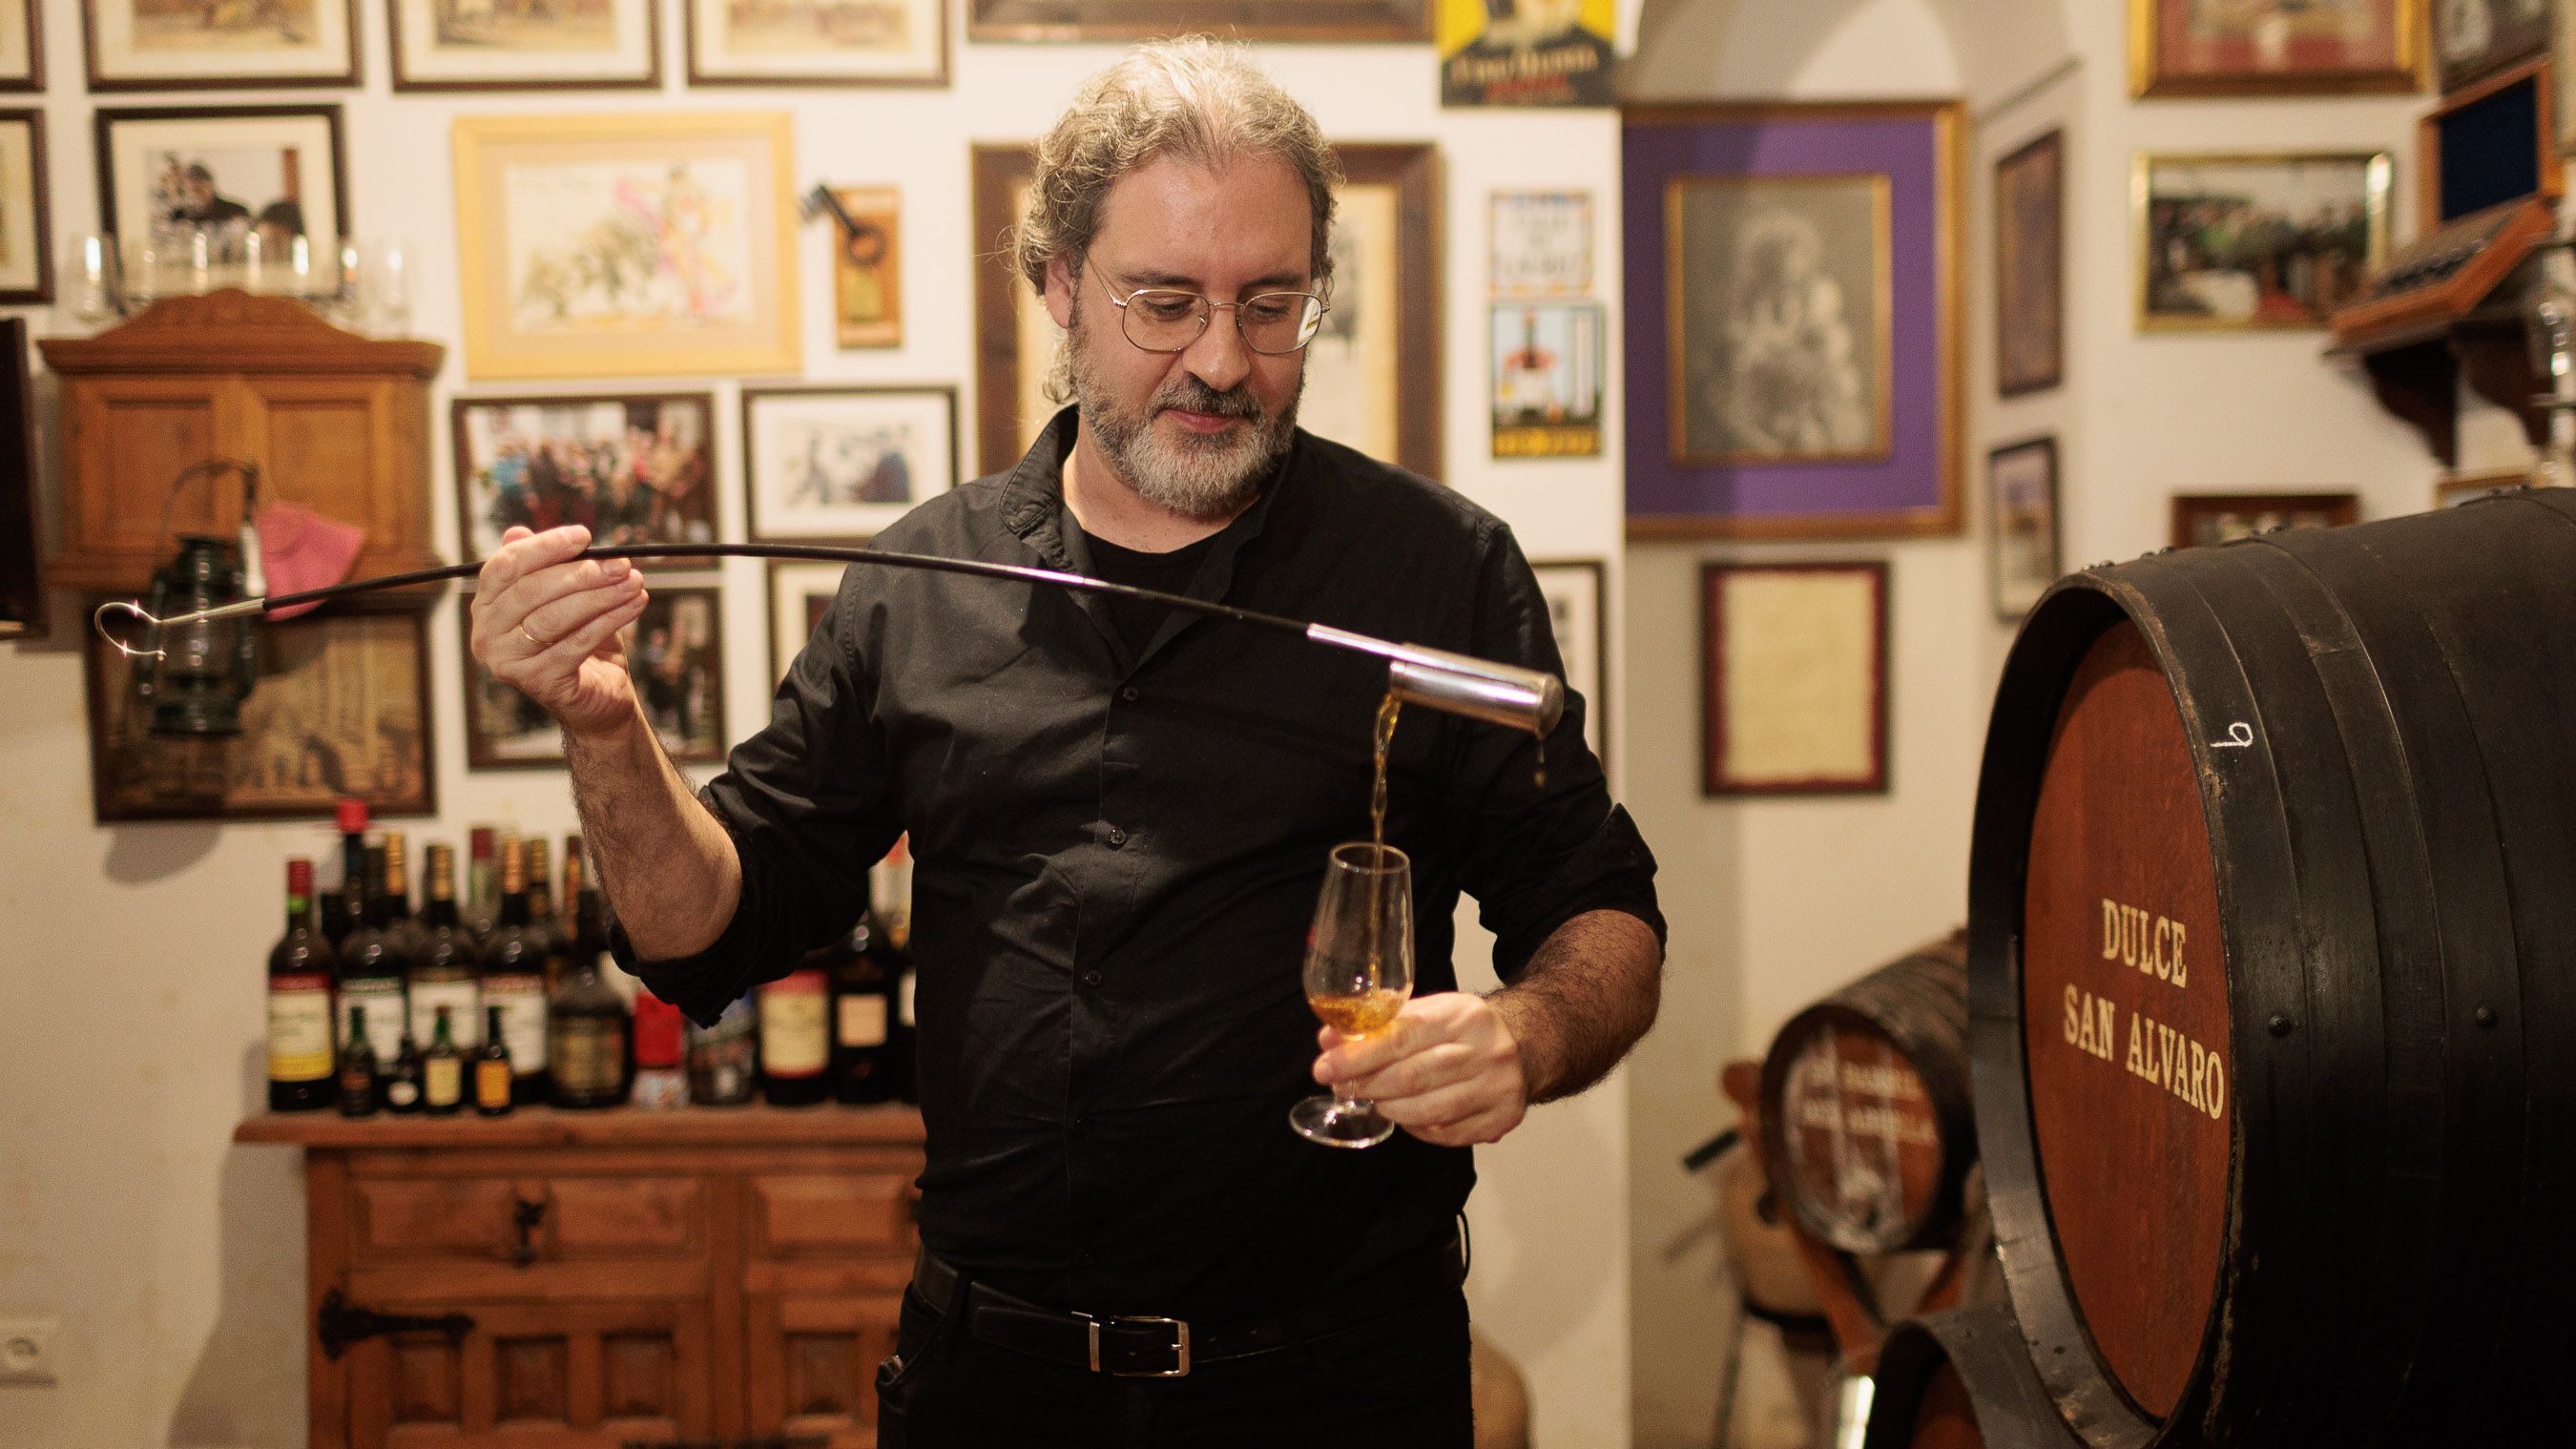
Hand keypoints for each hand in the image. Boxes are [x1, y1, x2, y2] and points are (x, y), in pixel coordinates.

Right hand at [467, 524, 649, 738]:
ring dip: (600, 595)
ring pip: (553, 617)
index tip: (584, 535)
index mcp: (487, 605)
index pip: (505, 566)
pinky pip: (575, 643)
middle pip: (531, 591)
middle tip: (621, 563)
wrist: (598, 695)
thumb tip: (518, 531)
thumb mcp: (564, 597)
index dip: (545, 546)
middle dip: (581, 572)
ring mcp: (507, 661)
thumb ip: (544, 566)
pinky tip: (634, 604)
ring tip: (633, 581)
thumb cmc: (580, 639)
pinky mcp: (536, 681)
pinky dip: (609, 620)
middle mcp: (486, 634)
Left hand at [1314, 992, 1528, 1147]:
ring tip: (1376, 1101)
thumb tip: (1329, 1040)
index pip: (1402, 1036)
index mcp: (1462, 1016)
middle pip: (1413, 1077)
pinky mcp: (1502, 1118)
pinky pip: (1448, 1133)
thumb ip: (1381, 1025)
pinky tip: (1408, 1116)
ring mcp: (1497, 1087)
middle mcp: (1485, 1051)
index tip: (1326, 1067)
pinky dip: (1418, 1128)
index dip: (1359, 1056)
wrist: (1526, 1043)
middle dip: (1368, 1085)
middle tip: (1342, 1087)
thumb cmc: (1465, 1028)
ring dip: (1391, 1109)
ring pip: (1430, 1110)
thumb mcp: (1429, 1011)